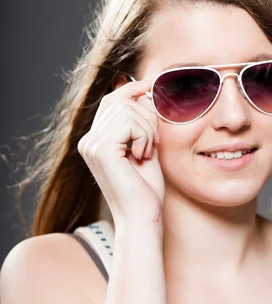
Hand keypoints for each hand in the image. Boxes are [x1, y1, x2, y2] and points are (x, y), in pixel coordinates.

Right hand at [77, 78, 164, 227]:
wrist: (142, 218)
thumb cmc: (145, 190)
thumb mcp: (145, 147)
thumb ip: (141, 121)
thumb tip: (142, 90)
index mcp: (94, 141)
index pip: (111, 101)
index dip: (131, 89)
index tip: (150, 85)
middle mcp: (88, 141)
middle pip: (121, 101)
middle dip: (146, 116)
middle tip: (152, 144)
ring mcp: (91, 144)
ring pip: (128, 109)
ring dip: (148, 130)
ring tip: (146, 153)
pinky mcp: (101, 149)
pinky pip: (131, 122)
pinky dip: (145, 137)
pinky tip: (141, 157)